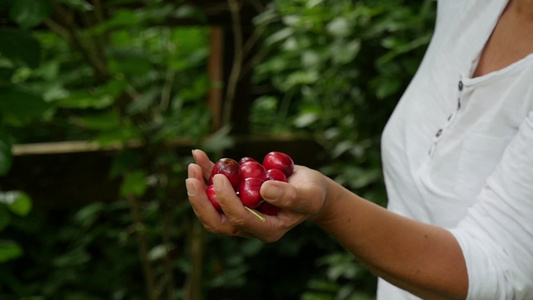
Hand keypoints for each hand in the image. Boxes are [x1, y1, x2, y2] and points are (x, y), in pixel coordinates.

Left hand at [186, 149, 328, 241]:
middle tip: (192, 179)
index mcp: (266, 229)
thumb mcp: (308, 195)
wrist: (309, 188)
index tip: (220, 179)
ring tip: (193, 165)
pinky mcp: (236, 197)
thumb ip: (290, 196)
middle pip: (217, 221)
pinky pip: (215, 188)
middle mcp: (248, 225)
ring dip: (198, 188)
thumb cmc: (312, 193)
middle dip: (200, 201)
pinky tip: (198, 155)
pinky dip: (206, 172)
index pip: (239, 219)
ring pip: (211, 207)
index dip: (226, 201)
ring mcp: (240, 211)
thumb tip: (264, 190)